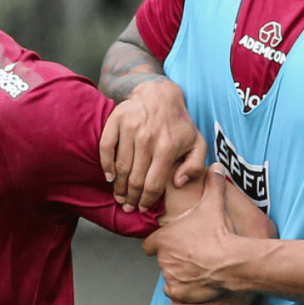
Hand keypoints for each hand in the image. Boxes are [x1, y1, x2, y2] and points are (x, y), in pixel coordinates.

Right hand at [99, 80, 205, 212]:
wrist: (159, 95)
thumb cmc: (178, 124)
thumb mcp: (197, 143)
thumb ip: (195, 166)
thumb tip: (179, 183)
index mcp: (168, 148)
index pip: (154, 183)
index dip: (147, 200)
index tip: (142, 208)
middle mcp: (148, 139)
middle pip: (135, 178)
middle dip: (130, 197)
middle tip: (127, 207)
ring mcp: (130, 130)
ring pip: (120, 166)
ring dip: (118, 186)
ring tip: (118, 196)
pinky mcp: (115, 122)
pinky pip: (106, 148)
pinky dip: (105, 165)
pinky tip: (109, 176)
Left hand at [144, 167, 274, 302]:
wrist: (231, 263)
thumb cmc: (219, 235)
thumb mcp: (214, 205)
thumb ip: (212, 185)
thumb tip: (216, 167)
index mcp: (164, 240)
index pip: (149, 243)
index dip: (159, 243)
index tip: (168, 243)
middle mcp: (163, 258)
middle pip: (162, 259)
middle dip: (173, 257)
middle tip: (191, 254)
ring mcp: (170, 276)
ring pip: (170, 275)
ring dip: (180, 273)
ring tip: (198, 268)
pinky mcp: (179, 292)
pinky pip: (175, 292)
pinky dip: (184, 290)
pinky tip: (197, 283)